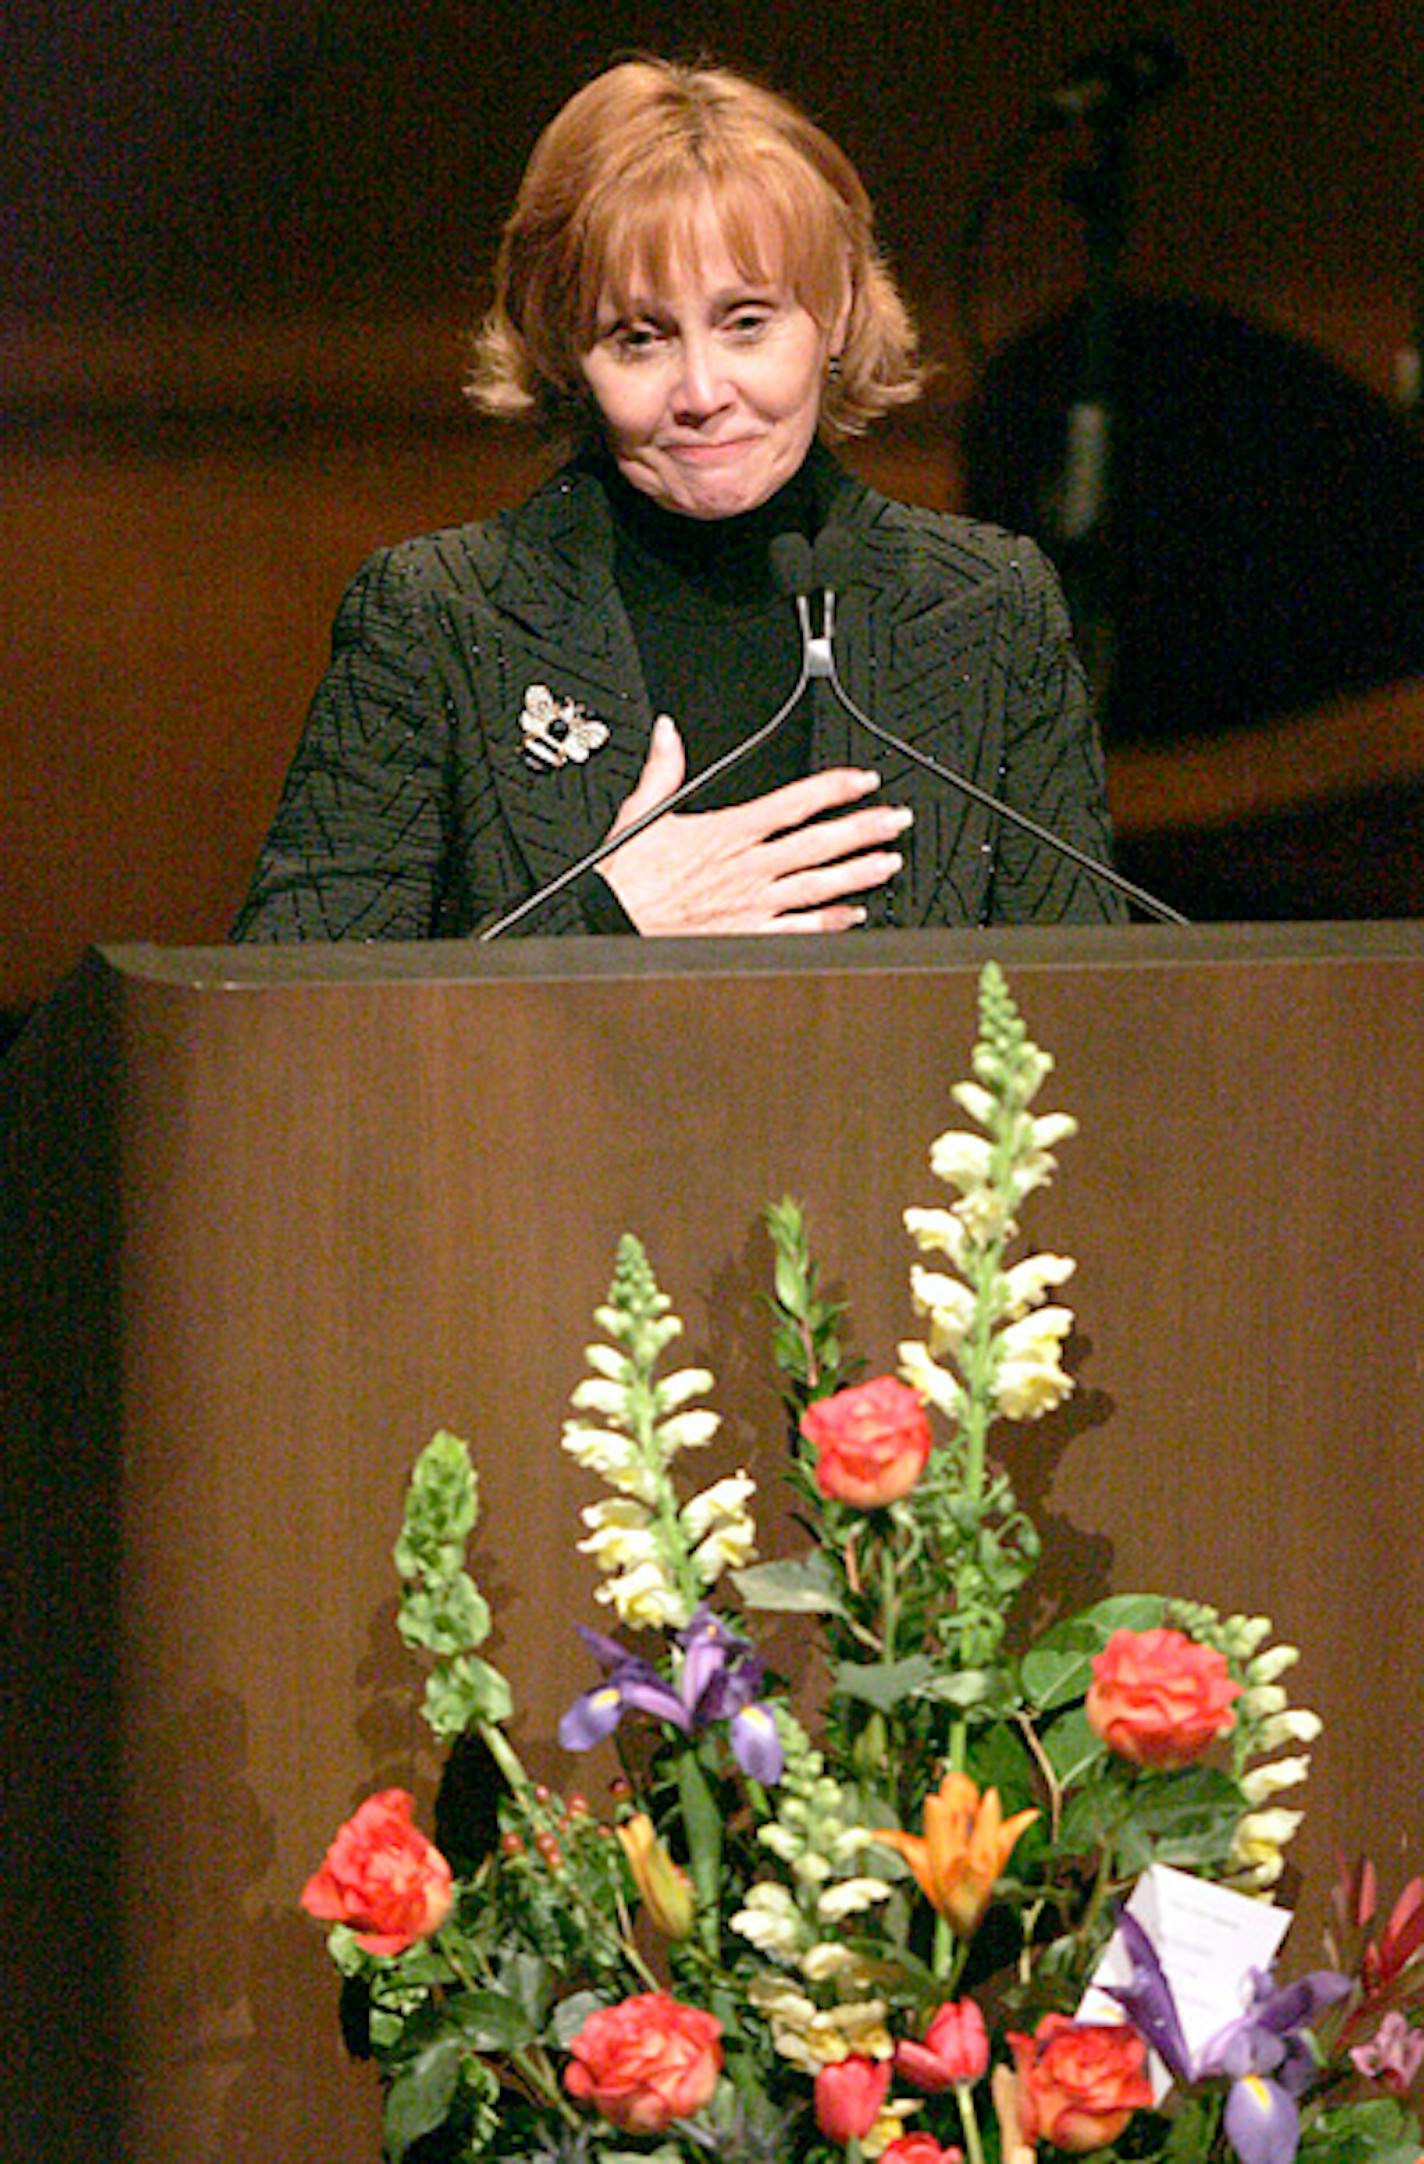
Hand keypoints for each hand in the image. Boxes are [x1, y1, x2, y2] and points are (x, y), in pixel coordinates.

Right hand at [597, 716, 912, 934]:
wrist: (613, 926)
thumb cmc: (627, 879)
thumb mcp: (640, 814)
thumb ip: (664, 769)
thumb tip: (668, 731)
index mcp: (728, 832)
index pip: (794, 802)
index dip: (834, 788)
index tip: (864, 779)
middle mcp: (749, 867)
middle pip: (820, 842)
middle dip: (864, 828)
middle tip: (898, 819)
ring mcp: (754, 903)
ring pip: (819, 884)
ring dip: (859, 873)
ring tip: (890, 862)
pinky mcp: (749, 935)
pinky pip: (800, 930)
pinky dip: (831, 923)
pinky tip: (856, 916)